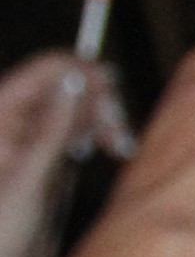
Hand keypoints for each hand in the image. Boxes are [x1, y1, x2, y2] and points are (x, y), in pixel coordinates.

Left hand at [0, 47, 132, 256]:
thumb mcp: (24, 183)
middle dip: (98, 99)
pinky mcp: (49, 172)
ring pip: (76, 114)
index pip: (44, 73)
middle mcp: (14, 130)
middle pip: (64, 88)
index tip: (110, 88)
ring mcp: (32, 150)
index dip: (80, 73)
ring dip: (103, 119)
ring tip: (119, 139)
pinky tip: (115, 148)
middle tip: (116, 124)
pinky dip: (100, 140)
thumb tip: (74, 86)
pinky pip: (79, 140)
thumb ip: (52, 131)